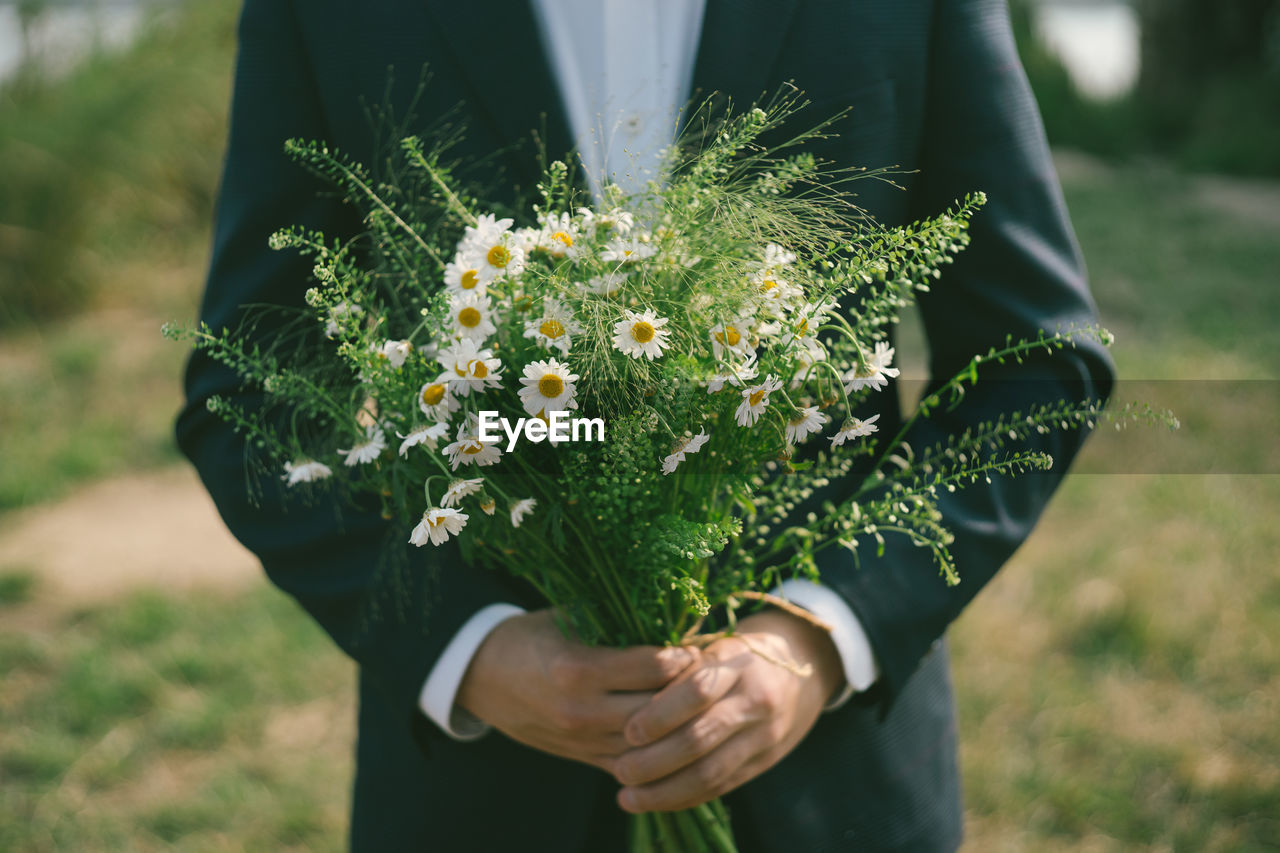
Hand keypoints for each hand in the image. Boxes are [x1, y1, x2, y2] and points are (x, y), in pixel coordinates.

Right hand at [456, 609, 693, 771]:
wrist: (481, 678)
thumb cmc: (530, 637)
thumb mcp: (568, 616)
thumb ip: (615, 617)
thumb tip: (672, 610)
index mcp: (576, 669)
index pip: (652, 667)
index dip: (684, 656)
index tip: (700, 644)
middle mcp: (580, 710)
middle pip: (658, 708)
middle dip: (691, 691)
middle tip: (712, 672)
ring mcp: (582, 741)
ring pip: (651, 740)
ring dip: (680, 722)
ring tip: (702, 700)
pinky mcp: (583, 758)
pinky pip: (634, 762)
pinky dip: (659, 748)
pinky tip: (679, 728)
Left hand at [612, 609, 843, 812]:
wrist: (805, 664)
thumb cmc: (739, 651)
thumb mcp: (714, 645)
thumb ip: (680, 668)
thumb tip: (625, 695)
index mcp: (738, 662)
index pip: (697, 690)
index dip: (660, 714)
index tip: (628, 729)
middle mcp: (756, 699)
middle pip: (701, 738)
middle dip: (655, 760)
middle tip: (620, 770)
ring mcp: (764, 734)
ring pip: (711, 772)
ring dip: (665, 790)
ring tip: (628, 797)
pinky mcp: (765, 760)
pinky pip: (722, 785)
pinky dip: (686, 797)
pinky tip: (656, 801)